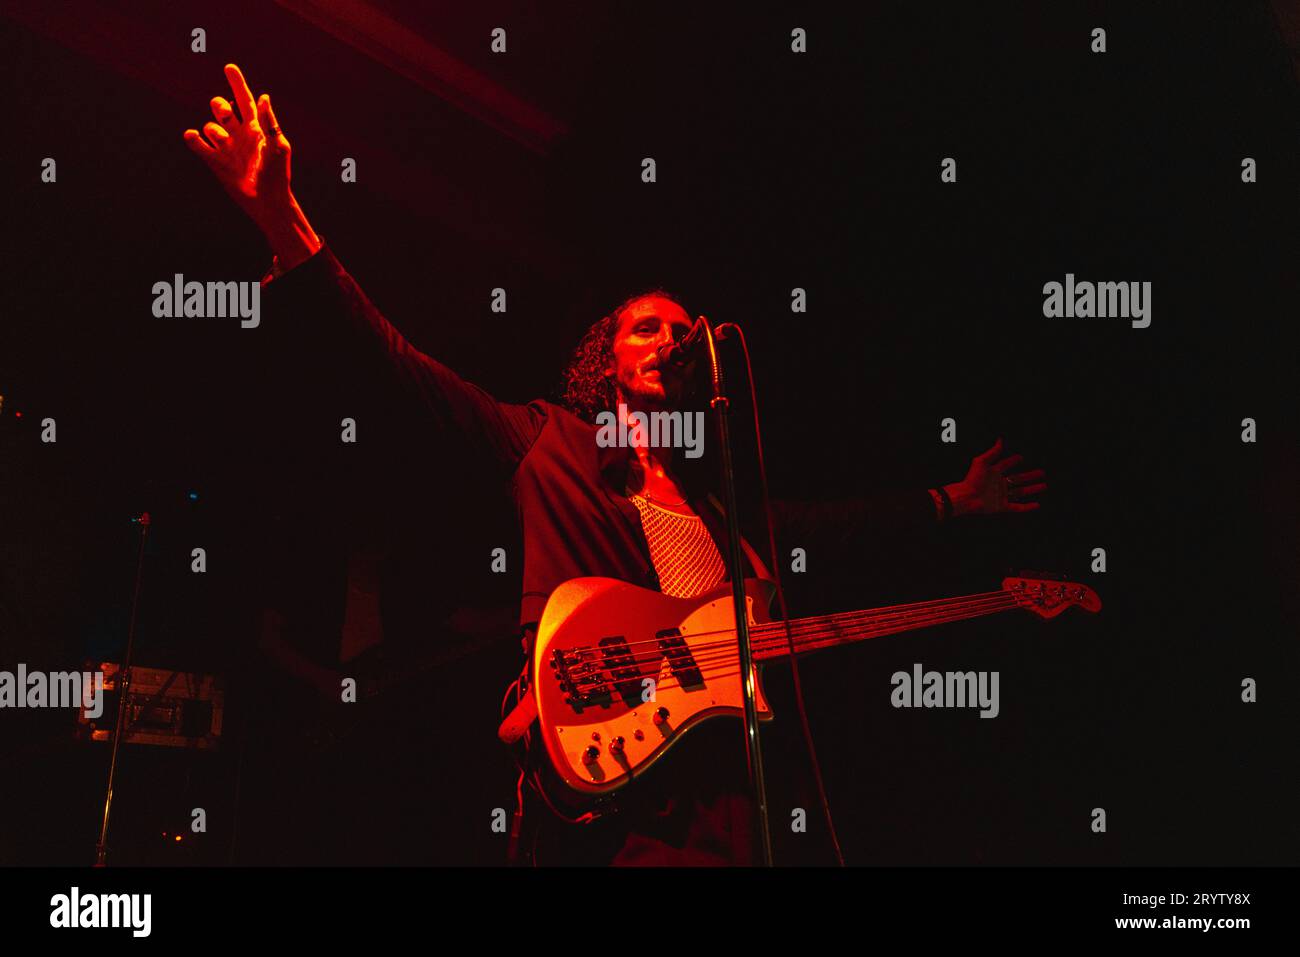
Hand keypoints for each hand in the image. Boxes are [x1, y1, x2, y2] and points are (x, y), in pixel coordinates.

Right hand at [183, 64, 294, 232]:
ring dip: (214, 130)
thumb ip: (269, 122)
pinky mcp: (214, 161)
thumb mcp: (278, 146)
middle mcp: (239, 134)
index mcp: (256, 128)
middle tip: (225, 112)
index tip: (229, 67)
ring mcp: (226, 147)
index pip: (244, 100)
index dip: (237, 84)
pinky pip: (197, 143)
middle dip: (219, 105)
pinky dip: (193, 138)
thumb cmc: (278, 174)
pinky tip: (194, 136)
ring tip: (224, 143)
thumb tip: (264, 96)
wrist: (268, 201)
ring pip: (210, 126)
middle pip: (221, 108)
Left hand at [945, 437, 1046, 515]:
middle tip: (1042, 472)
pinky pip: (1017, 507)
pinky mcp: (1002, 506)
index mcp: (994, 473)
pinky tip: (1037, 504)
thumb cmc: (972, 479)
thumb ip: (993, 452)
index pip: (1006, 465)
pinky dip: (1027, 506)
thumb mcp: (982, 462)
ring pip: (1021, 492)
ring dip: (1032, 489)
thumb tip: (1000, 439)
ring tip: (1044, 485)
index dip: (1013, 461)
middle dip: (1030, 476)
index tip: (1021, 457)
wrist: (967, 497)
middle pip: (1018, 479)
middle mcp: (999, 484)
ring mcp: (1001, 496)